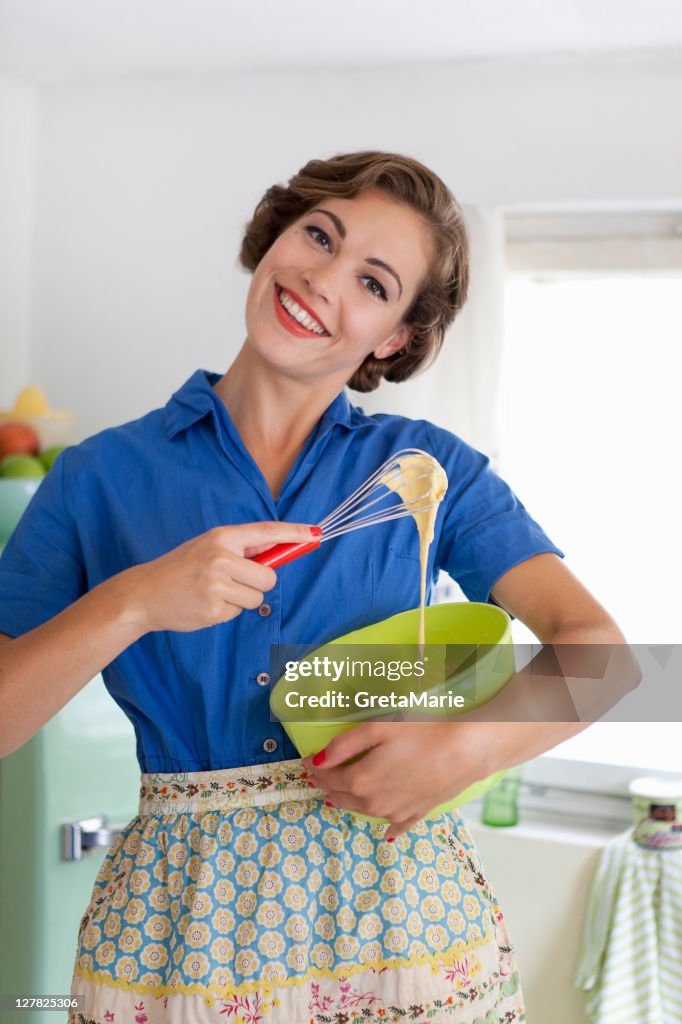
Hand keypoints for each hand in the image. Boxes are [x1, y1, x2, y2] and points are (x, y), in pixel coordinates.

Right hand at [122, 521, 317, 633]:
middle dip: (260, 584)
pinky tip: (205, 604)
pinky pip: (238, 612)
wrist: (144, 593)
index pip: (267, 532)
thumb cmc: (181, 569)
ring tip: (214, 593)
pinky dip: (226, 612)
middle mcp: (221, 557)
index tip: (315, 534)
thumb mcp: (208, 547)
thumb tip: (280, 552)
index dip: (294, 533)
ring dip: (242, 600)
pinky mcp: (214, 608)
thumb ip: (242, 550)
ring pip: (256, 598)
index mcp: (222, 537)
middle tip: (235, 582)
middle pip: (269, 577)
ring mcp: (217, 584)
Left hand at [302, 720, 497, 840]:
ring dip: (349, 801)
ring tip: (340, 794)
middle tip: (318, 777)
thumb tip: (319, 759)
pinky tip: (386, 830)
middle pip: (342, 796)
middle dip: (327, 785)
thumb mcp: (377, 727)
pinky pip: (396, 824)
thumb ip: (344, 744)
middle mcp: (374, 802)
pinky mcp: (417, 813)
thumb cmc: (422, 733)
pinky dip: (387, 825)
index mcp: (361, 780)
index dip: (315, 767)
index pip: (328, 776)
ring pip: (363, 810)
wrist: (466, 750)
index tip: (307, 761)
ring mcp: (396, 811)